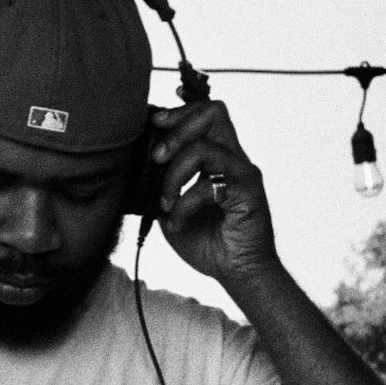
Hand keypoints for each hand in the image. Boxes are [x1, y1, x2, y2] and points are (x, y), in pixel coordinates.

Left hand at [148, 97, 279, 288]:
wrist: (236, 272)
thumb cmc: (207, 240)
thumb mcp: (172, 208)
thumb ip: (161, 184)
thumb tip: (137, 166)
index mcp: (218, 157)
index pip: (204, 114)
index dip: (178, 112)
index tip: (155, 124)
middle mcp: (232, 158)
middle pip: (213, 112)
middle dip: (176, 130)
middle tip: (157, 158)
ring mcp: (242, 172)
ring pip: (204, 146)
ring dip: (174, 174)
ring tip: (165, 201)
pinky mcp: (248, 191)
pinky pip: (208, 184)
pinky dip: (185, 202)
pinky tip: (178, 221)